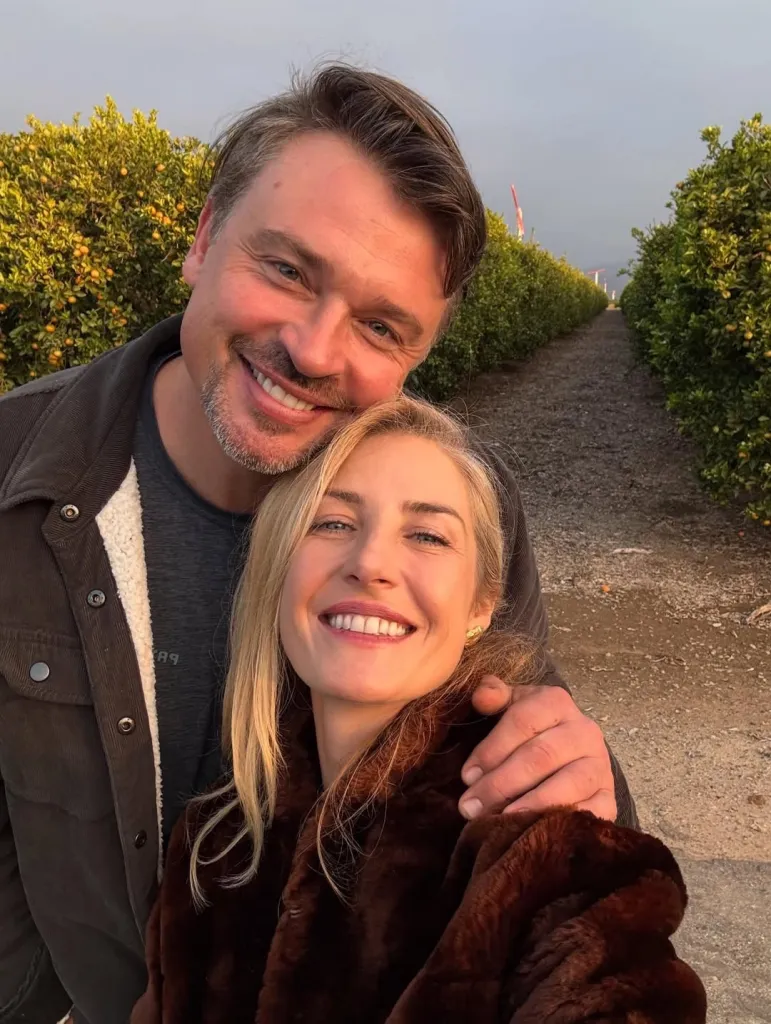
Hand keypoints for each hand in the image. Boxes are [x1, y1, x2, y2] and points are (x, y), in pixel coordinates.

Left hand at [458, 677, 616, 820]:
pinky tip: (535, 832)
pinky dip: (561, 823)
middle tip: (470, 807)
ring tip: (499, 822)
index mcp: (556, 702)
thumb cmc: (528, 731)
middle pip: (540, 756)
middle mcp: (584, 731)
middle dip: (500, 784)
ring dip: (528, 806)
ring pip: (565, 786)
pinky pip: (589, 814)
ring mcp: (599, 766)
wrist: (569, 755)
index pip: (522, 722)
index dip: (491, 750)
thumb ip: (493, 696)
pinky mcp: (609, 799)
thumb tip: (483, 696)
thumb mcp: (509, 706)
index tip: (467, 775)